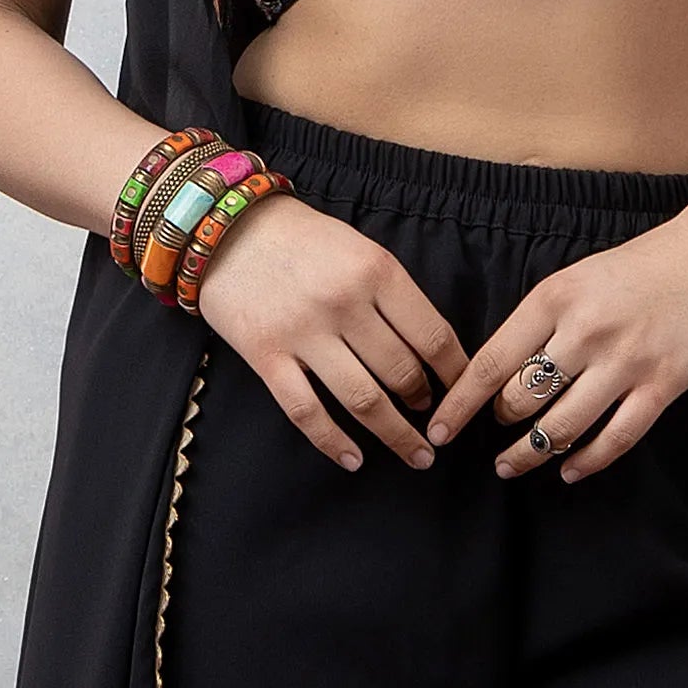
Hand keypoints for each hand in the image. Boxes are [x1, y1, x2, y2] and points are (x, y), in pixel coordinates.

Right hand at [192, 196, 468, 471]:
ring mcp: (303, 333)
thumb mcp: (359, 248)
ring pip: (363, 400)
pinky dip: (334, 443)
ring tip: (416, 454)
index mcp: (376, 271)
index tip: (463, 391)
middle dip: (424, 403)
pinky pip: (306, 412)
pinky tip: (355, 460)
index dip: (456, 373)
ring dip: (396, 435)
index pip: (433, 336)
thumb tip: (430, 348)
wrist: (225, 226)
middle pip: (402, 372)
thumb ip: (392, 292)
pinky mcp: (266, 356)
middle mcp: (344, 303)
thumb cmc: (301, 238)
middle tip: (432, 418)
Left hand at [431, 205, 687, 482]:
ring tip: (514, 465)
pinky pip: (616, 438)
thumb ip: (542, 320)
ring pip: (562, 425)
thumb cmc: (642, 267)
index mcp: (555, 297)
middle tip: (496, 436)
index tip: (439, 430)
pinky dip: (587, 461)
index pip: (491, 363)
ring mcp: (626, 360)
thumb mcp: (578, 278)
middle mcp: (586, 330)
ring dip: (531, 454)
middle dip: (501, 424)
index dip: (460, 404)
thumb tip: (499, 373)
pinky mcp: (663, 384)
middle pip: (522, 397)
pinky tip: (570, 471)